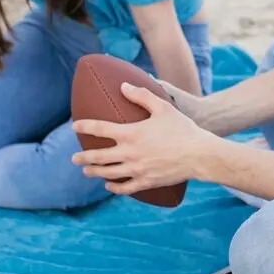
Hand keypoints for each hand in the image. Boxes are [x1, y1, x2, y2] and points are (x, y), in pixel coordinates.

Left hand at [71, 83, 214, 196]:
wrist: (199, 155)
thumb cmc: (182, 128)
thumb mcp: (162, 107)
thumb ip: (141, 95)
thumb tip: (123, 85)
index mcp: (131, 133)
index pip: (100, 129)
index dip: (85, 126)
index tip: (75, 126)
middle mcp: (130, 153)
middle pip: (99, 156)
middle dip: (83, 157)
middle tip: (74, 157)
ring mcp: (137, 169)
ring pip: (108, 173)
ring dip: (94, 172)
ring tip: (86, 170)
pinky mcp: (146, 181)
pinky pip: (125, 187)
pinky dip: (114, 187)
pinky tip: (109, 185)